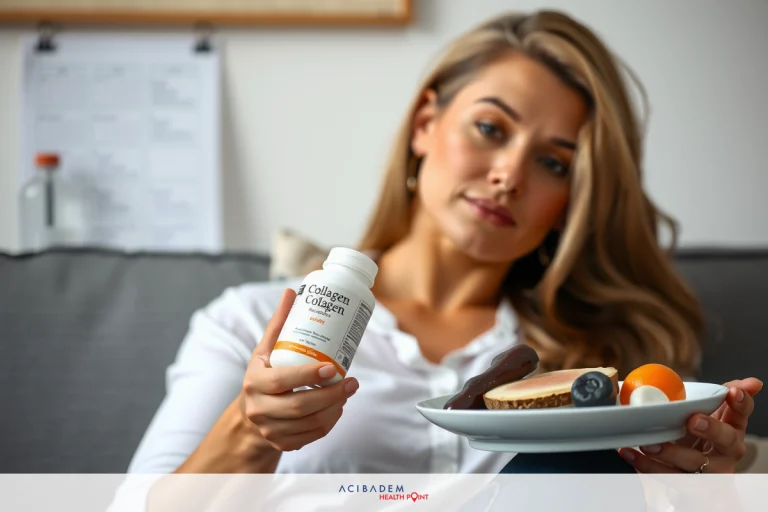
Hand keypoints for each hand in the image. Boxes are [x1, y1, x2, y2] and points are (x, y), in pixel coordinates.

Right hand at [240, 288, 359, 451]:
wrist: (249, 414)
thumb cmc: (264, 373)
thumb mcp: (265, 349)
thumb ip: (279, 323)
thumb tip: (292, 291)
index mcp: (254, 382)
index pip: (283, 380)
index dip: (309, 375)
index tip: (332, 368)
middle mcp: (259, 408)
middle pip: (300, 406)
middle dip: (331, 396)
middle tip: (352, 382)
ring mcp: (269, 429)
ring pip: (309, 424)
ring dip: (334, 409)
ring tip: (348, 393)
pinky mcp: (281, 443)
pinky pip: (311, 436)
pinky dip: (328, 423)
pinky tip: (337, 409)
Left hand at [619, 377, 762, 472]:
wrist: (698, 478)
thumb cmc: (703, 439)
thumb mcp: (713, 417)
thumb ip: (723, 395)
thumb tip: (751, 382)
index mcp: (732, 432)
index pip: (741, 415)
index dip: (740, 404)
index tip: (732, 392)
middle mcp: (725, 454)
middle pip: (725, 442)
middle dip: (711, 430)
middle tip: (693, 420)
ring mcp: (707, 473)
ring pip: (693, 465)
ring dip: (671, 453)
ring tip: (650, 443)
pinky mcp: (685, 485)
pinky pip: (665, 477)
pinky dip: (645, 466)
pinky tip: (630, 453)